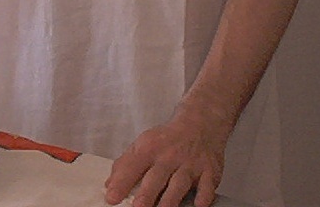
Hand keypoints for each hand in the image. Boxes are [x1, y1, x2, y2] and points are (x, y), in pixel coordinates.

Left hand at [104, 109, 224, 206]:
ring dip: (169, 200)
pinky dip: (203, 197)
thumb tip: (110, 185)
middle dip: (146, 194)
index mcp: (150, 147)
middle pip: (156, 176)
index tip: (112, 197)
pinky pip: (207, 186)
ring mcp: (190, 163)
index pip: (133, 165)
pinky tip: (198, 205)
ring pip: (179, 183)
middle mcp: (170, 155)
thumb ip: (126, 164)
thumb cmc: (169, 139)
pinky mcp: (209, 171)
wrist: (200, 122)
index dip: (121, 182)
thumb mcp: (145, 143)